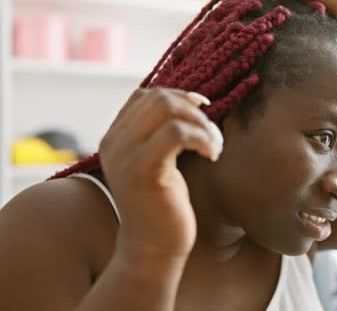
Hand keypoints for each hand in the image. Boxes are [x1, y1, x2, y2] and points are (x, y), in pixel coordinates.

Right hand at [99, 88, 222, 259]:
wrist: (153, 247)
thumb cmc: (163, 205)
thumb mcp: (158, 161)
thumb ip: (160, 134)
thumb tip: (189, 102)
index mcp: (115, 138)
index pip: (144, 95)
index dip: (179, 97)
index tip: (203, 113)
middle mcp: (114, 142)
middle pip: (158, 97)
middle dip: (194, 110)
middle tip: (212, 134)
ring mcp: (125, 155)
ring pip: (166, 109)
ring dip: (201, 123)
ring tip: (214, 145)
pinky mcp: (143, 171)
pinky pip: (176, 133)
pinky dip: (202, 138)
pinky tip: (213, 155)